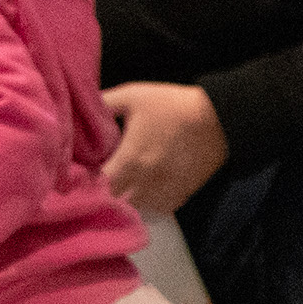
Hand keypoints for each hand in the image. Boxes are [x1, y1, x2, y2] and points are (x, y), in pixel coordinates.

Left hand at [99, 80, 228, 217]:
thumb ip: (104, 102)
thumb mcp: (134, 94)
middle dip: (108, 191)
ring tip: (126, 188)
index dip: (90, 180)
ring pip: (139, 208)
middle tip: (104, 180)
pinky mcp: (183, 192)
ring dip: (129, 199)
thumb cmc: (173, 105)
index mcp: (130, 158)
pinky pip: (162, 208)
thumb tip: (84, 107)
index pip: (100, 184)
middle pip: (117, 200)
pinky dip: (152, 204)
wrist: (218, 118)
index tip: (89, 171)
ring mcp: (166, 188)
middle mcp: (146, 179)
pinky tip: (148, 192)